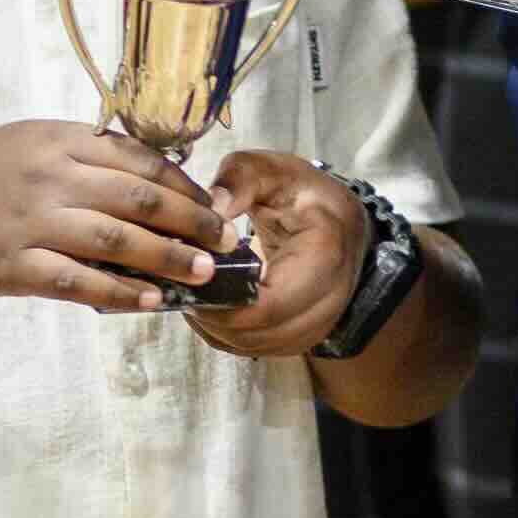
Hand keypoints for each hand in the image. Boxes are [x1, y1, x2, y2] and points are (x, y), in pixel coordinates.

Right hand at [0, 119, 231, 315]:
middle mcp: (49, 176)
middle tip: (225, 241)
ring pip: (117, 241)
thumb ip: (86, 153)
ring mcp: (32, 222)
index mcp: (58, 139)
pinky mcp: (16, 266)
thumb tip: (154, 174)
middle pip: (138, 198)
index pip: (139, 159)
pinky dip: (120, 293)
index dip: (185, 185)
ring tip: (202, 272)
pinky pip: (79, 282)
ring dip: (168, 259)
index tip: (214, 205)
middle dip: (192, 222)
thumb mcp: (30, 143)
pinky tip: (151, 300)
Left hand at [180, 149, 370, 359]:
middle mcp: (327, 301)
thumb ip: (239, 179)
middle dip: (211, 313)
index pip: (269, 305)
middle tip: (178, 283)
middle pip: (258, 332)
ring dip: (215, 324)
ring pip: (253, 345)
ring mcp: (315, 326)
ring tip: (190, 290)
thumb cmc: (305, 195)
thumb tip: (209, 208)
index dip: (223, 301)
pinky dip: (224, 331)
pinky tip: (207, 304)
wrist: (340, 223)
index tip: (190, 274)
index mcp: (323, 257)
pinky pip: (253, 347)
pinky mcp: (298, 337)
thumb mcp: (273, 170)